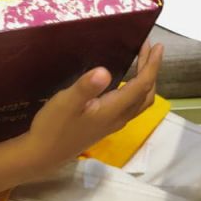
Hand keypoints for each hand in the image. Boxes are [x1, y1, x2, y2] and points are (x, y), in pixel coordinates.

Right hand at [23, 41, 163, 177]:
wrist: (43, 154)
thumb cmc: (53, 126)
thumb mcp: (66, 102)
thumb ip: (85, 87)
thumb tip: (104, 71)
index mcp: (113, 110)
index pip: (141, 85)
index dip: (151, 65)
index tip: (157, 46)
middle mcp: (119, 118)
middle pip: (146, 93)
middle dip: (151, 70)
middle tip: (150, 49)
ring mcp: (113, 123)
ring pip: (140, 101)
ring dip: (145, 81)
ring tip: (142, 61)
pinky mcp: (106, 125)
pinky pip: (131, 105)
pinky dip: (135, 89)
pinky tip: (124, 81)